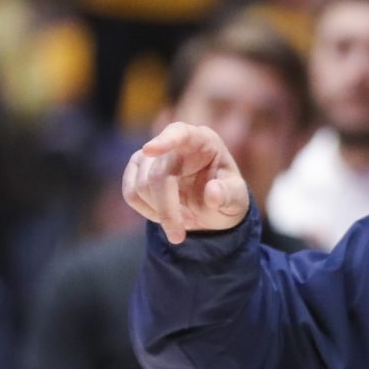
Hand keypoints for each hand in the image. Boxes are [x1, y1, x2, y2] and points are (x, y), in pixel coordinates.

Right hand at [123, 123, 250, 244]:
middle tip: (180, 236)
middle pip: (157, 174)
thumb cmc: (226, 197)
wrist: (211, 208)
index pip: (180, 133)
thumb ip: (229, 195)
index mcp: (203, 140)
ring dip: (161, 213)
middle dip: (167, 209)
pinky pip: (131, 194)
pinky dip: (148, 212)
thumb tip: (212, 194)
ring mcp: (151, 154)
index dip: (165, 140)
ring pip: (140, 187)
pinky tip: (167, 217)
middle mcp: (174, 142)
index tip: (150, 149)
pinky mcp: (136, 169)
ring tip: (185, 220)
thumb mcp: (237, 200)